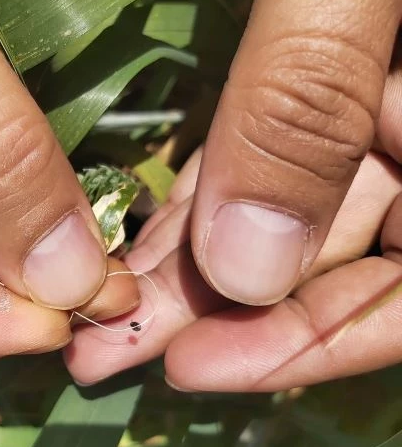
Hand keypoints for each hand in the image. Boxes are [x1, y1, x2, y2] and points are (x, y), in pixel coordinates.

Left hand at [66, 3, 401, 389]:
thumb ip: (306, 102)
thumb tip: (246, 268)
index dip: (310, 344)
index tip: (190, 365)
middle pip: (321, 260)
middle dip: (209, 312)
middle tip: (99, 349)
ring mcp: (354, 107)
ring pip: (273, 218)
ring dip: (184, 269)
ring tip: (93, 308)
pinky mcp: (296, 81)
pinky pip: (251, 163)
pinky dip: (194, 206)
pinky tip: (133, 242)